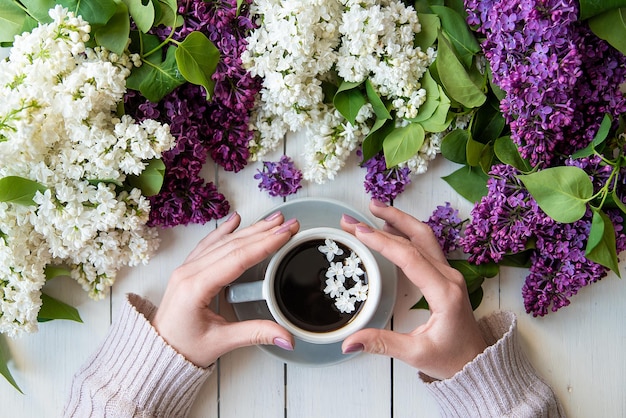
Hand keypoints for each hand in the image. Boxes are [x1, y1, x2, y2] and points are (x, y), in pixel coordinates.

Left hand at [152, 211, 298, 366]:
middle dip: (264, 232)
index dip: (264, 244)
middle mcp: (189, 272)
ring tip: (273, 219)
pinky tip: (236, 220)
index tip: (284, 233)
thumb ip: (255, 334)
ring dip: (250, 229)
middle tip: (288, 223)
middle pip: (233, 245)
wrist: (158, 352)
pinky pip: (209, 244)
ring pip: (222, 242)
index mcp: (196, 287)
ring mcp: (186, 269)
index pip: (237, 258)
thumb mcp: (221, 343)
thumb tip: (286, 337)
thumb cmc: (183, 348)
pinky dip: (224, 231)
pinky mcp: (188, 270)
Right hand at [340, 200, 486, 379]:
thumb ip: (382, 344)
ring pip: (423, 237)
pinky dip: (405, 232)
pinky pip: (425, 246)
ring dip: (399, 220)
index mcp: (444, 292)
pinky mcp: (444, 276)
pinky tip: (390, 228)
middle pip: (418, 237)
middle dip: (387, 221)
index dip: (383, 242)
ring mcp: (448, 274)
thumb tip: (348, 342)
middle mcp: (448, 277)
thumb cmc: (452, 360)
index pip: (409, 257)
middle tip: (359, 214)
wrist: (477, 363)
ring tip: (375, 208)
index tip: (359, 231)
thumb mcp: (415, 354)